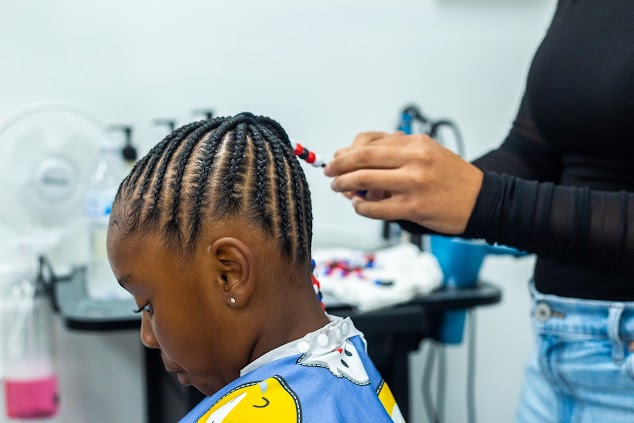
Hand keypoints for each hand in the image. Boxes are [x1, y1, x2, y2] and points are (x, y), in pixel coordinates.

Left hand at [324, 132, 483, 234]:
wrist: (482, 200)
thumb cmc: (451, 177)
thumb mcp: (426, 152)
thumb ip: (394, 152)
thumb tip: (355, 156)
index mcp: (416, 142)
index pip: (370, 142)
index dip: (348, 151)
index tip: (338, 158)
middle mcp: (414, 159)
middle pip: (362, 158)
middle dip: (339, 166)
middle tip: (330, 173)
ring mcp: (413, 183)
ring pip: (364, 181)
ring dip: (344, 185)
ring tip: (338, 188)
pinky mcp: (413, 207)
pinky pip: (376, 208)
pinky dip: (361, 208)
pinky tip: (359, 206)